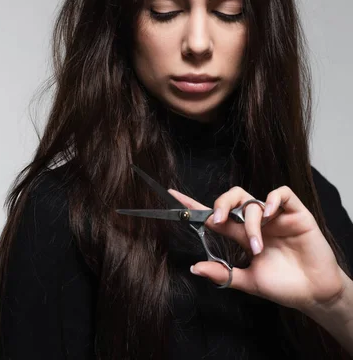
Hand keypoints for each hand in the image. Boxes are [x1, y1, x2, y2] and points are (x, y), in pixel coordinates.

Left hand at [168, 185, 346, 313]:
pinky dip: (272, 200)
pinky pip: (282, 193)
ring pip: (252, 200)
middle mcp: (256, 221)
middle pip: (232, 199)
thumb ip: (223, 274)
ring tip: (257, 245)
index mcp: (242, 234)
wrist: (314, 293)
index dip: (195, 206)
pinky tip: (269, 214)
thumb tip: (194, 268)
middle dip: (220, 204)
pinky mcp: (295, 213)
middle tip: (217, 221)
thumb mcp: (249, 281)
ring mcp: (275, 216)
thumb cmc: (283, 286)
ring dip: (250, 221)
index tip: (174, 196)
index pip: (216, 215)